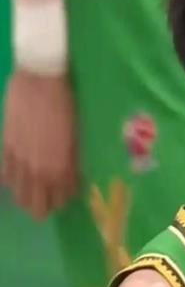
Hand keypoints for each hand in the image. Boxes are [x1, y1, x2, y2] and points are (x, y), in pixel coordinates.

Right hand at [2, 70, 77, 218]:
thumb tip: (71, 174)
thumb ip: (71, 158)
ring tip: (29, 199)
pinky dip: (9, 182)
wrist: (40, 78)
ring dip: (25, 198)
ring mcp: (19, 158)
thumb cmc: (66, 103)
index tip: (64, 199)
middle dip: (42, 207)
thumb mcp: (75, 133)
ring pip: (19, 192)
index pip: (61, 194)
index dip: (62, 199)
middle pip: (37, 201)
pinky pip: (4, 174)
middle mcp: (38, 167)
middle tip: (45, 207)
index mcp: (60, 164)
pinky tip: (12, 183)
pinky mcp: (6, 145)